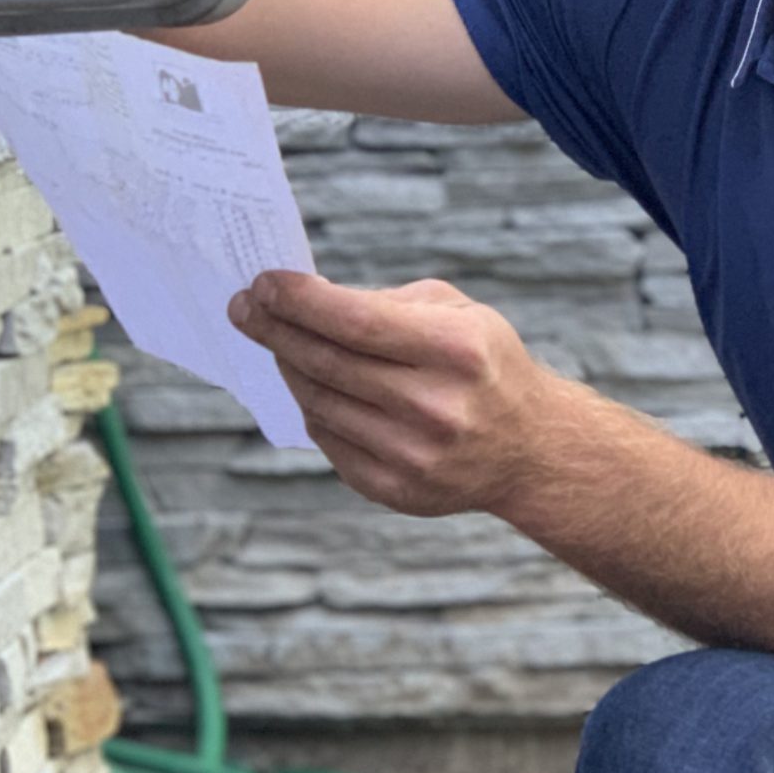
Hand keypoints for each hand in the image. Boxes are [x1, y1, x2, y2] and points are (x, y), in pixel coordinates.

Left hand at [226, 270, 561, 517]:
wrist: (529, 449)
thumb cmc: (485, 366)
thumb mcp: (458, 313)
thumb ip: (385, 304)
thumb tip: (304, 301)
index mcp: (457, 350)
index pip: (355, 320)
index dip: (299, 301)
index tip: (263, 284)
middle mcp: (436, 406)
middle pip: (327, 362)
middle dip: (275, 329)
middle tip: (244, 307)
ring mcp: (414, 454)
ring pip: (318, 402)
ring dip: (289, 366)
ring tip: (278, 342)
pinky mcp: (395, 488)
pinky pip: (328, 439)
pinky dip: (313, 407)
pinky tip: (312, 386)